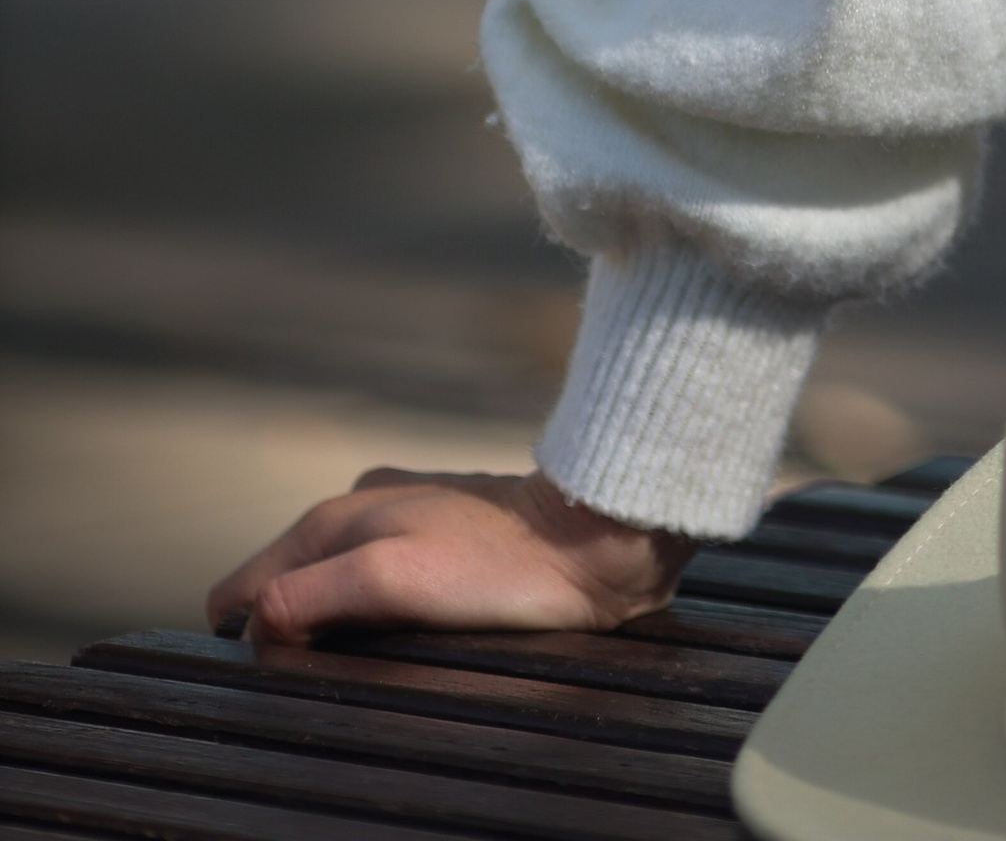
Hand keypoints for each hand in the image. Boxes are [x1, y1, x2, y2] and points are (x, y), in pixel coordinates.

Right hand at [207, 466, 693, 648]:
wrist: (587, 539)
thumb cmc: (496, 566)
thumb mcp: (389, 580)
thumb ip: (309, 597)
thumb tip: (253, 626)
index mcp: (332, 518)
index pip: (238, 589)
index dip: (243, 640)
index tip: (280, 673)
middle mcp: (355, 510)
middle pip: (280, 587)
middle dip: (283, 631)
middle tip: (326, 670)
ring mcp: (397, 520)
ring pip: (326, 585)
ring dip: (329, 624)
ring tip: (367, 654)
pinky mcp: (435, 538)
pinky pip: (372, 583)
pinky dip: (370, 612)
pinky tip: (400, 631)